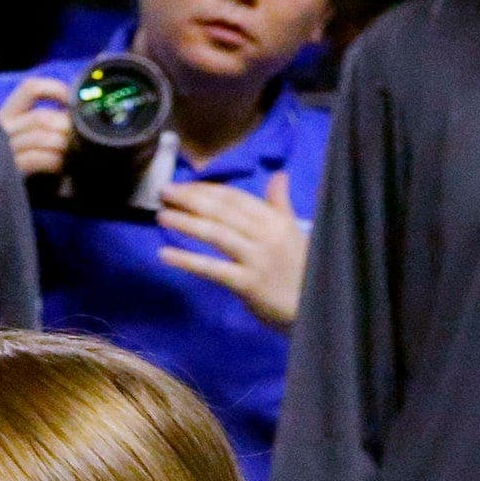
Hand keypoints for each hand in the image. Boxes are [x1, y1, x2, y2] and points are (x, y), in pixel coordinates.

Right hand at [0, 73, 72, 180]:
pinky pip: (36, 158)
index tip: (72, 103)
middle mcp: (0, 129)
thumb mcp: (32, 141)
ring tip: (73, 155)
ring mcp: (2, 150)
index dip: (56, 89)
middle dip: (67, 127)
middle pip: (42, 116)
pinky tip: (61, 168)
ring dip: (64, 145)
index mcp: (7, 116)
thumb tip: (77, 113)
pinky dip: (55, 161)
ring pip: (40, 134)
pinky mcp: (7, 170)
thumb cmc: (25, 172)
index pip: (31, 89)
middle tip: (81, 140)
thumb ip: (48, 126)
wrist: (2, 206)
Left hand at [155, 172, 307, 330]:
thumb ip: (280, 205)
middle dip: (191, 199)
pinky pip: (212, 269)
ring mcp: (257, 260)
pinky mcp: (248, 284)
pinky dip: (187, 260)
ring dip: (186, 223)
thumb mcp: (294, 232)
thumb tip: (279, 175)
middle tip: (165, 191)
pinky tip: (164, 254)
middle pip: (223, 212)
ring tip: (162, 215)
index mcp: (277, 220)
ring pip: (216, 235)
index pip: (236, 198)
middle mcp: (267, 235)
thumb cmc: (302, 268)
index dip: (208, 190)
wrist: (317, 305)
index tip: (184, 185)